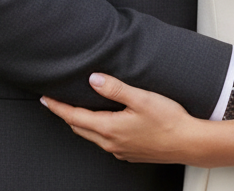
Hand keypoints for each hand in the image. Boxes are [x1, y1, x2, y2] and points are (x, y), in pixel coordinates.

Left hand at [41, 73, 199, 163]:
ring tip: (76, 109)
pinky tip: (104, 122)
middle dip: (66, 114)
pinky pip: (106, 141)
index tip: (46, 99)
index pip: (75, 117)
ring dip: (81, 123)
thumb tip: (93, 80)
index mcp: (110, 128)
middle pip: (80, 128)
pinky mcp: (130, 153)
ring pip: (92, 136)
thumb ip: (115, 88)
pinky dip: (97, 130)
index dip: (58, 107)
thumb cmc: (168, 120)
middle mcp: (112, 143)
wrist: (188, 142)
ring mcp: (120, 150)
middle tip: (56, 102)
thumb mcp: (141, 98)